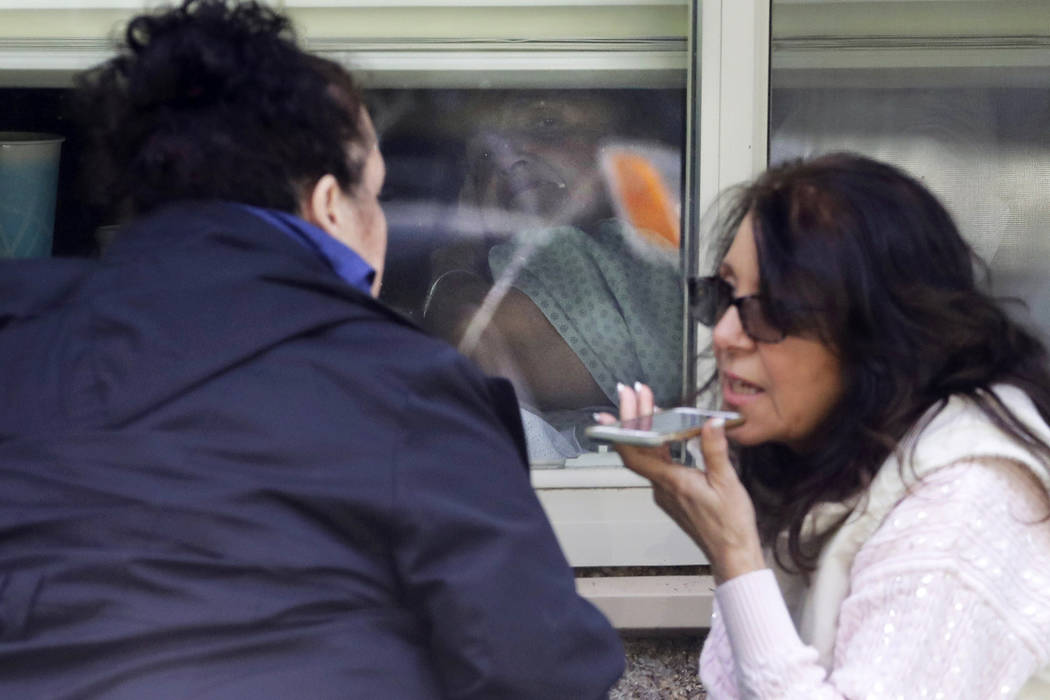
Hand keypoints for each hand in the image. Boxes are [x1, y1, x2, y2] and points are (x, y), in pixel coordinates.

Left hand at [596, 383, 765, 583]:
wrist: (732, 554)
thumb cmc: (730, 524)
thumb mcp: (727, 483)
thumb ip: (715, 451)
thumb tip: (711, 423)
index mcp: (671, 482)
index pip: (634, 451)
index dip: (622, 427)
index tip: (619, 405)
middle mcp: (662, 486)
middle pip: (637, 447)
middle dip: (633, 417)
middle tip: (632, 392)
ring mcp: (665, 491)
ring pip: (647, 455)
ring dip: (646, 429)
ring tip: (648, 404)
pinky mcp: (673, 495)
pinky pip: (658, 464)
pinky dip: (658, 444)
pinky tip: (666, 432)